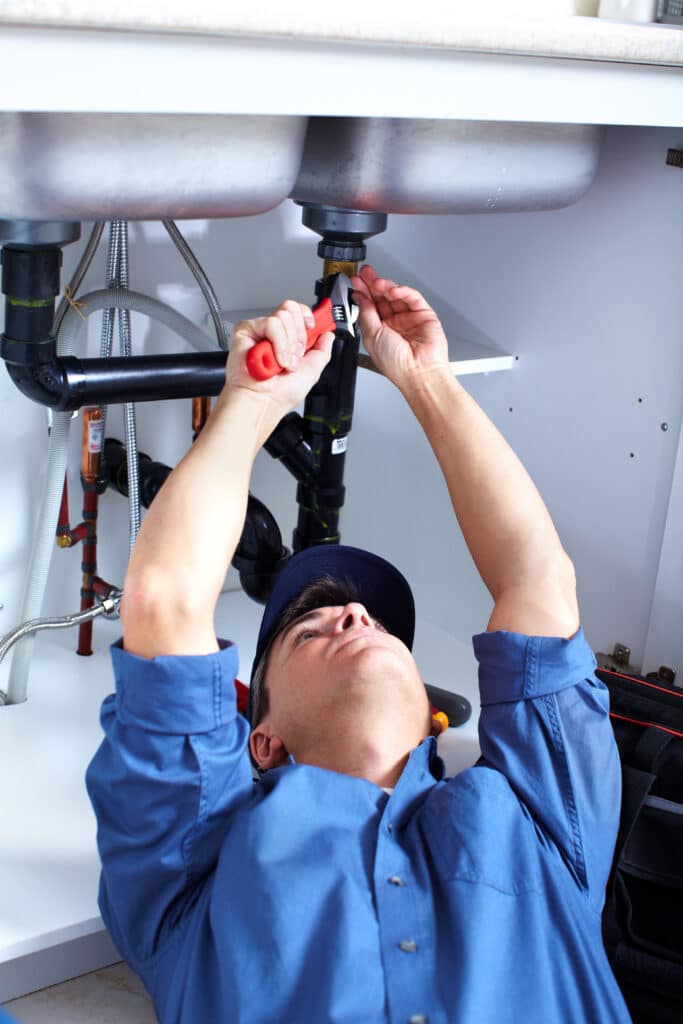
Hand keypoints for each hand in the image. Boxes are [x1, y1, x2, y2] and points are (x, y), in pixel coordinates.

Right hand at [223, 299, 333, 415]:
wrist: (264, 402)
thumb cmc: (281, 394)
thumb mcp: (313, 371)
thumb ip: (322, 350)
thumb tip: (328, 335)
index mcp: (288, 340)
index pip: (298, 312)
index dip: (307, 316)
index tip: (312, 327)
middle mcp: (274, 334)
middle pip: (291, 309)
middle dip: (299, 336)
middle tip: (294, 356)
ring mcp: (260, 331)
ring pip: (283, 317)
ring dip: (288, 344)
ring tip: (282, 362)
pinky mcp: (246, 331)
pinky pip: (270, 323)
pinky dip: (278, 343)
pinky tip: (273, 359)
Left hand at [351, 265, 450, 392]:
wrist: (418, 372)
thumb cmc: (396, 364)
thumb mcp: (371, 336)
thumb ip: (366, 313)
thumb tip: (360, 297)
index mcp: (379, 330)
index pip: (369, 306)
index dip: (362, 293)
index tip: (355, 282)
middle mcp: (394, 323)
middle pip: (381, 297)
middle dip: (372, 284)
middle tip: (364, 274)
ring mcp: (409, 318)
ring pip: (396, 295)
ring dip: (385, 286)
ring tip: (377, 282)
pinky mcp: (424, 314)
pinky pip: (413, 297)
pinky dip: (402, 291)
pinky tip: (392, 290)